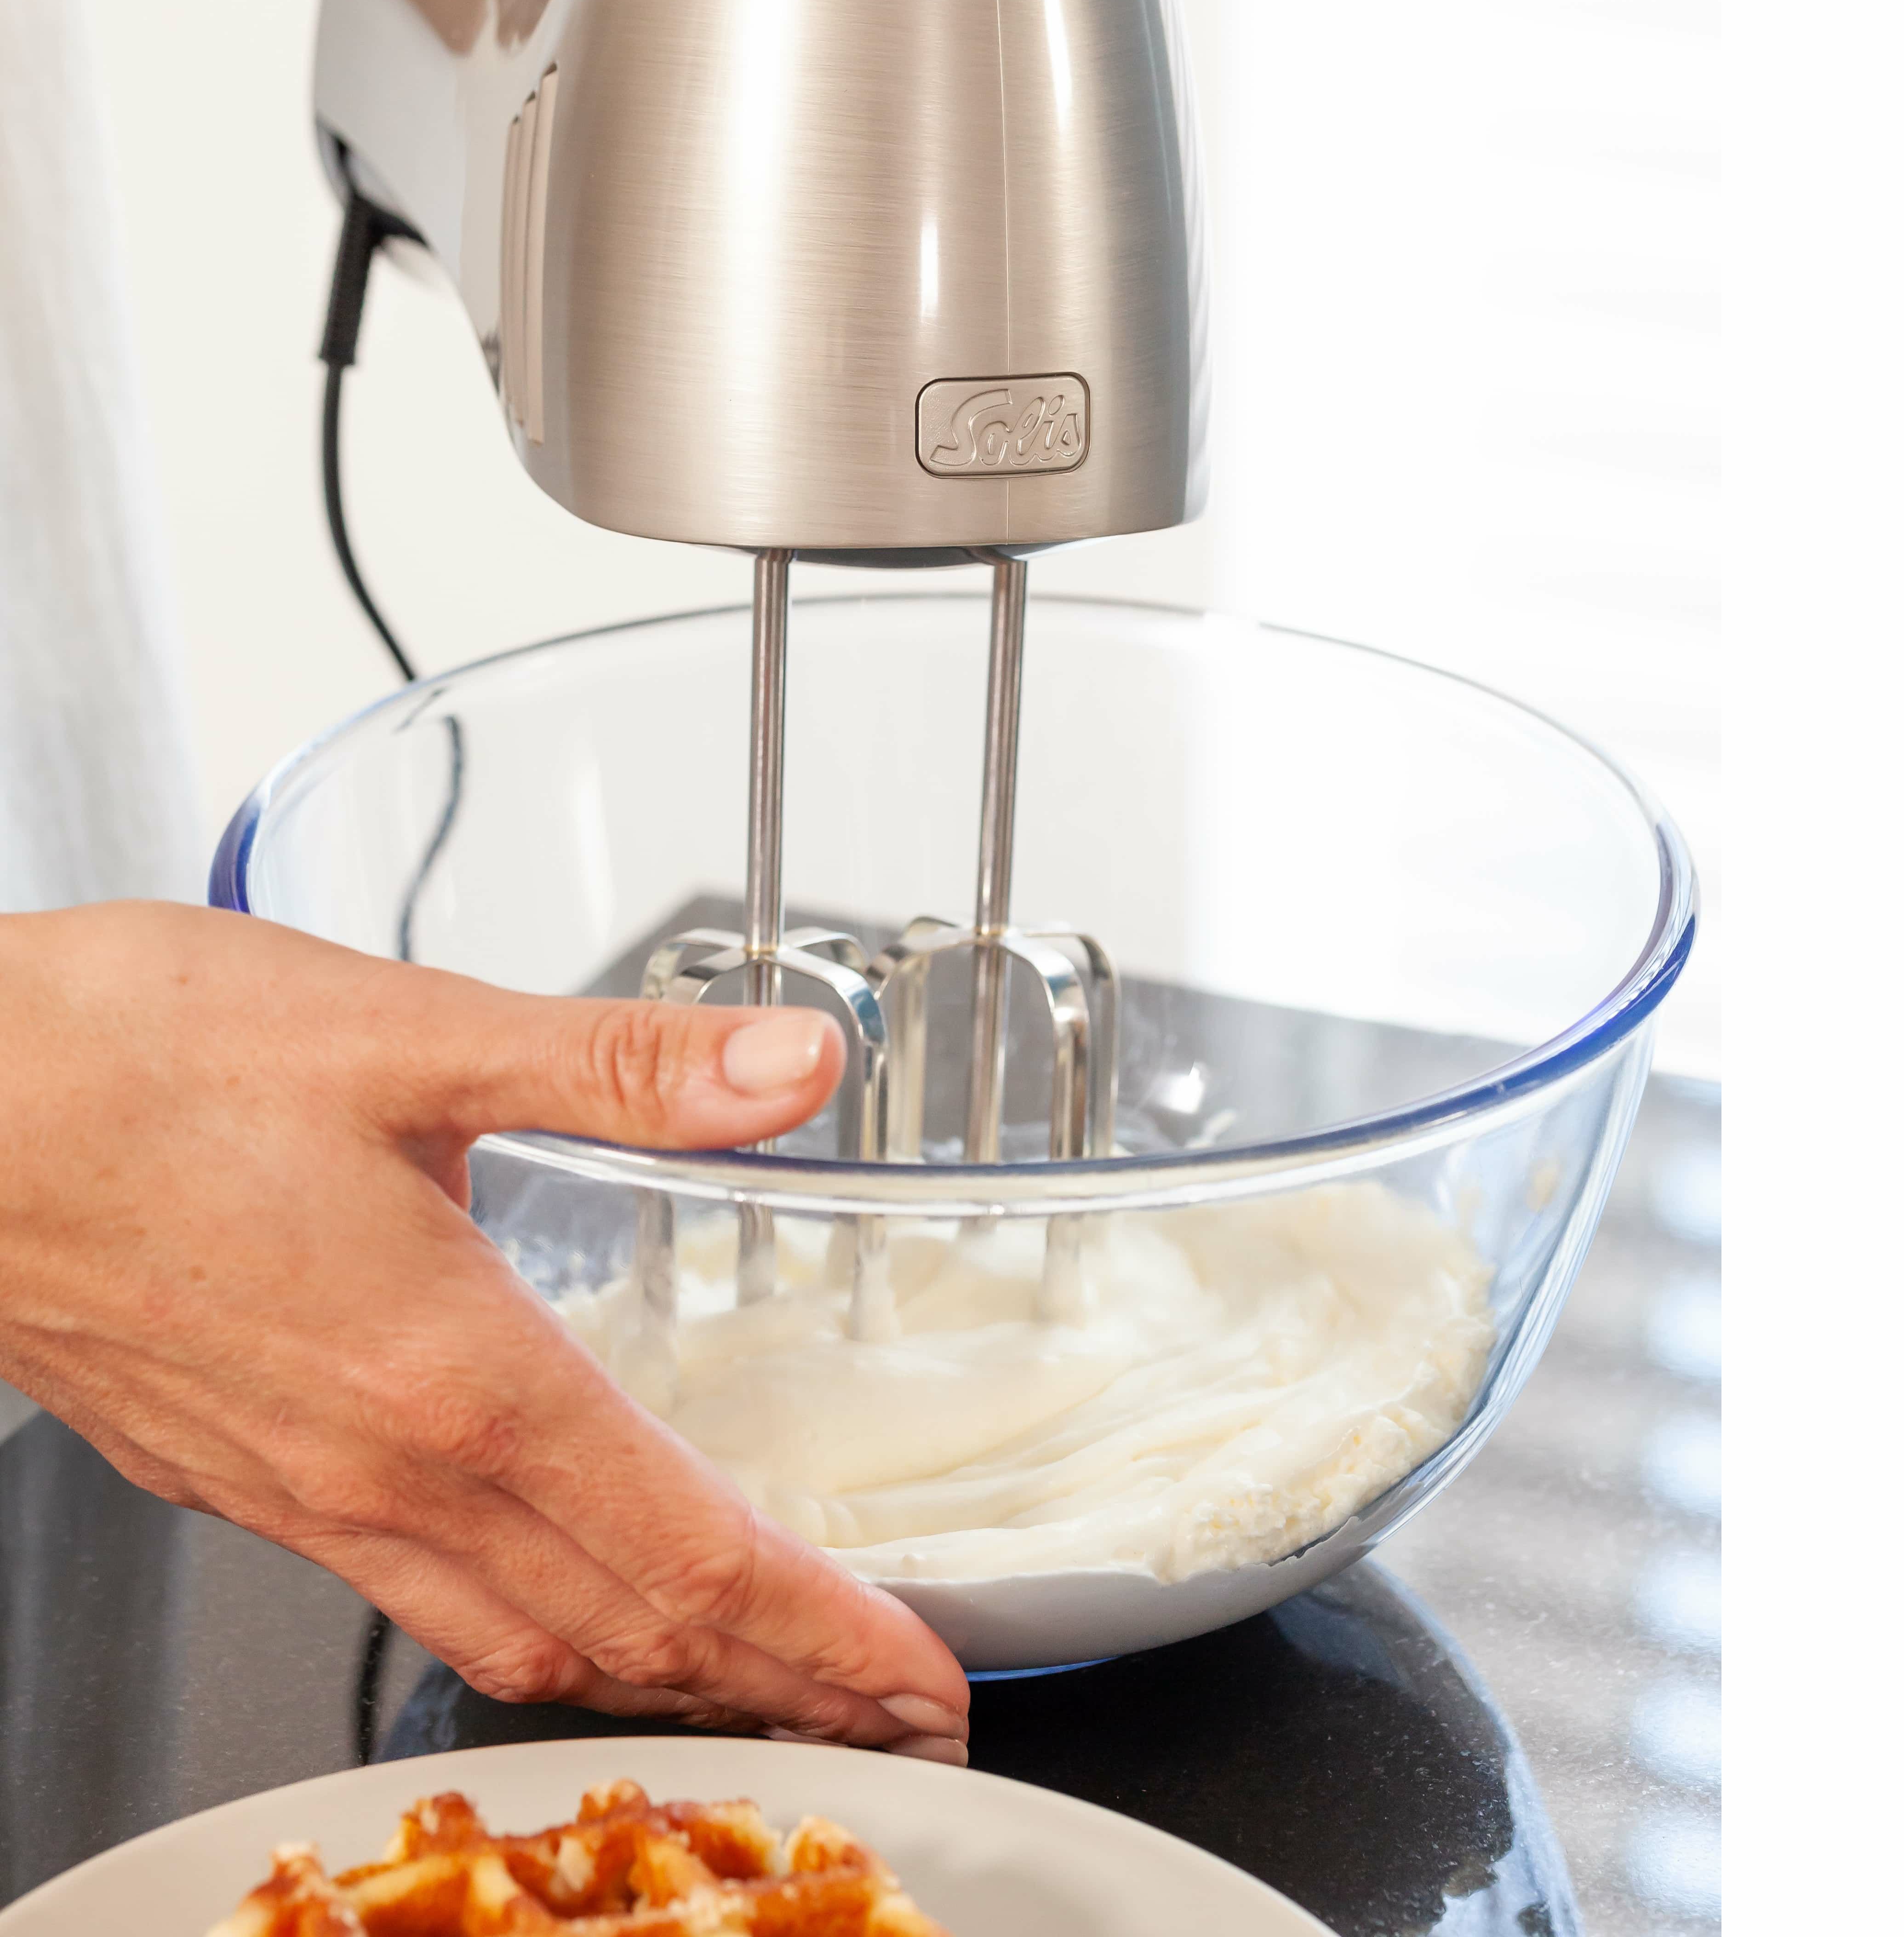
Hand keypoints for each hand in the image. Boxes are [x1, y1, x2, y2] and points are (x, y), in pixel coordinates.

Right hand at [0, 902, 968, 1757]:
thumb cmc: (134, 1064)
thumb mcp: (412, 1036)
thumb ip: (625, 1064)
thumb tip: (793, 1064)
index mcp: (455, 1375)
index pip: (688, 1554)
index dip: (823, 1631)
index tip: (918, 1686)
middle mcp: (383, 1467)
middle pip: (622, 1628)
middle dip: (774, 1685)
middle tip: (884, 1718)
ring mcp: (302, 1490)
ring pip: (514, 1634)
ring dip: (652, 1673)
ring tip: (754, 1681)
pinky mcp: (240, 1475)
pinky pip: (417, 1597)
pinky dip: (527, 1626)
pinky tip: (556, 1592)